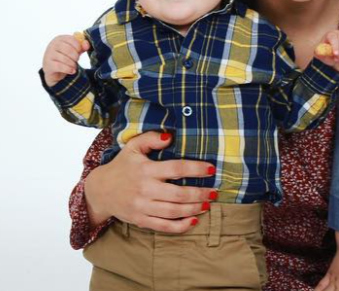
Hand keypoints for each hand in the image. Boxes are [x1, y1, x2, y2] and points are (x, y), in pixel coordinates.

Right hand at [42, 33, 89, 86]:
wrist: (54, 70)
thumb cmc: (66, 56)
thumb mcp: (75, 50)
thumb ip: (82, 46)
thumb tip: (87, 44)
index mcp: (60, 38)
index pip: (72, 39)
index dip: (79, 47)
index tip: (79, 52)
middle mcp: (52, 45)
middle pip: (69, 50)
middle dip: (76, 56)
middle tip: (76, 60)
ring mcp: (49, 55)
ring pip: (65, 59)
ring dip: (73, 64)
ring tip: (74, 66)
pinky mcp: (48, 65)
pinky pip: (60, 66)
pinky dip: (69, 69)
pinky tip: (72, 71)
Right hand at [84, 131, 214, 231]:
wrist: (99, 191)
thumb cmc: (122, 166)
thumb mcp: (133, 147)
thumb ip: (151, 138)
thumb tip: (169, 136)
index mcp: (146, 170)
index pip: (176, 169)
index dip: (195, 169)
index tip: (211, 169)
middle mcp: (145, 190)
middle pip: (178, 194)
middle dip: (200, 194)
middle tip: (215, 192)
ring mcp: (142, 207)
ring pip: (173, 211)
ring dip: (194, 209)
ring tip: (208, 204)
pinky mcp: (140, 220)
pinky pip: (162, 226)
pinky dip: (180, 226)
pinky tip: (193, 221)